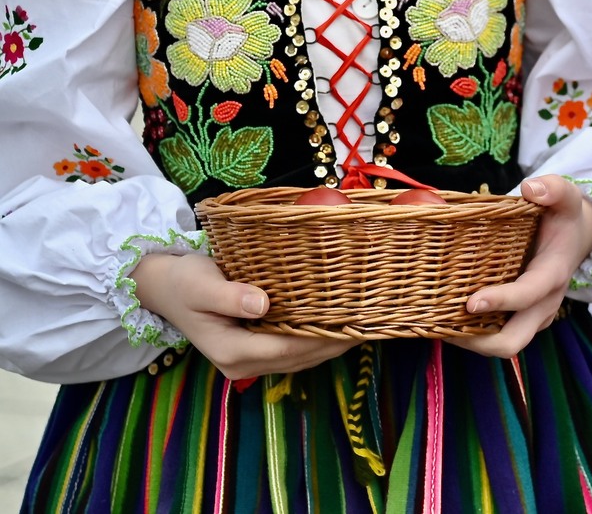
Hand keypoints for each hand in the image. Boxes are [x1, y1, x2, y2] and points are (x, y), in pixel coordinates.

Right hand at [131, 250, 355, 380]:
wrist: (164, 288)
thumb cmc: (184, 282)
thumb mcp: (201, 284)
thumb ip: (230, 296)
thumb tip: (262, 305)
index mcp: (230, 351)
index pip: (287, 348)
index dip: (322, 337)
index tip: (354, 322)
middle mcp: (241, 364)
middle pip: (298, 358)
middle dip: (335, 344)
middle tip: (372, 323)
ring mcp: (247, 362)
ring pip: (299, 359)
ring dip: (329, 345)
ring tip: (364, 325)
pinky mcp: (253, 352)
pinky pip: (291, 352)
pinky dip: (315, 342)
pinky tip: (337, 325)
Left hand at [449, 175, 591, 358]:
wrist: (578, 238)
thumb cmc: (564, 218)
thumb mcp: (566, 197)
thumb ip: (554, 188)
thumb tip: (530, 188)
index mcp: (552, 275)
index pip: (528, 295)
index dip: (501, 301)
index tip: (471, 302)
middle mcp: (544, 304)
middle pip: (512, 342)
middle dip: (476, 341)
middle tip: (441, 326)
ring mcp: (533, 316)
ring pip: (501, 344)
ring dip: (469, 340)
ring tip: (436, 324)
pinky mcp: (522, 319)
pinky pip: (497, 335)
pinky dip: (473, 334)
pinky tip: (448, 318)